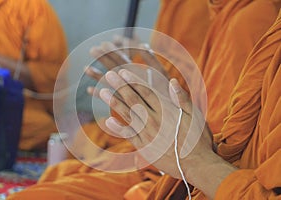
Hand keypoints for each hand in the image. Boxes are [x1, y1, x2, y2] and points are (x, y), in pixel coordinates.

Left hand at [99, 69, 236, 198]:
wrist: (196, 165)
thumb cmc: (197, 139)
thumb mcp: (196, 115)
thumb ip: (182, 98)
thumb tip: (172, 81)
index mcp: (166, 110)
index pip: (146, 91)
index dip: (133, 80)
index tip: (122, 71)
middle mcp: (153, 120)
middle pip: (133, 99)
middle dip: (120, 86)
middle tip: (108, 75)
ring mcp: (147, 133)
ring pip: (127, 114)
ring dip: (114, 102)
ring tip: (102, 92)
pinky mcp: (144, 147)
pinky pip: (128, 135)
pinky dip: (117, 128)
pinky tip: (107, 121)